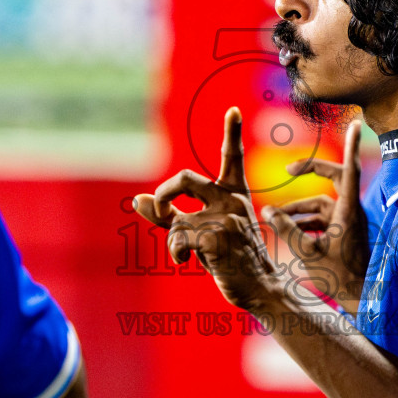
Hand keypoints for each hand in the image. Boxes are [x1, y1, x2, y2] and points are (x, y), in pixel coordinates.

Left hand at [133, 108, 279, 310]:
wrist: (260, 288)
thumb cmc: (232, 259)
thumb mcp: (202, 231)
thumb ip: (168, 215)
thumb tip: (136, 201)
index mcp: (234, 194)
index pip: (232, 158)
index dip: (232, 133)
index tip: (233, 110)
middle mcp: (232, 201)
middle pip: (185, 179)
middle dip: (164, 193)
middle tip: (160, 210)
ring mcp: (226, 218)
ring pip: (176, 219)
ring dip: (173, 239)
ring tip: (186, 252)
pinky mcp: (216, 237)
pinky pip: (177, 238)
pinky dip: (175, 251)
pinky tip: (186, 260)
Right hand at [261, 121, 369, 314]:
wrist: (359, 300)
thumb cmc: (338, 278)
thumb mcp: (306, 252)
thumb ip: (286, 229)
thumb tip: (269, 210)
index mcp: (347, 212)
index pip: (349, 170)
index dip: (350, 145)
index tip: (356, 124)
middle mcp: (350, 212)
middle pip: (333, 180)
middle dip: (311, 172)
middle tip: (288, 171)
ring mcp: (348, 223)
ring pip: (321, 204)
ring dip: (298, 208)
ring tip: (273, 217)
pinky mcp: (344, 233)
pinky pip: (323, 219)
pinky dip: (305, 221)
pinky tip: (286, 231)